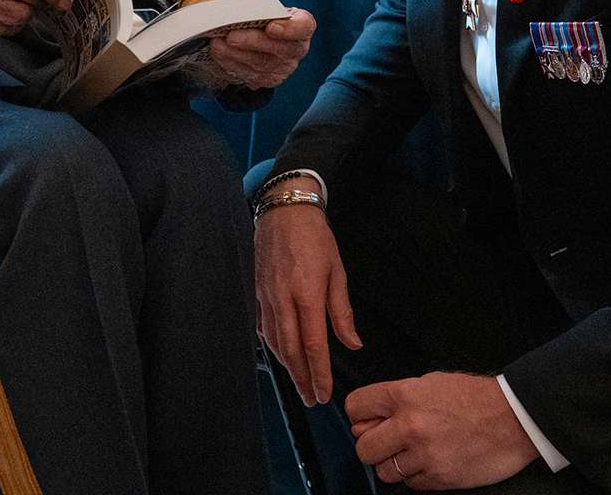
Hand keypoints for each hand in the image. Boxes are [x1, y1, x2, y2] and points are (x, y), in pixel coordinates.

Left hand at [210, 7, 315, 88]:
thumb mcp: (264, 7)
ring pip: (261, 65)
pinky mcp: (269, 80)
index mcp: (302, 25)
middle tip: (231, 37)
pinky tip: (219, 54)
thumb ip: (256, 8)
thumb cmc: (264, 16)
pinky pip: (250, 75)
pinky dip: (232, 64)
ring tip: (217, 44)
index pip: (303, 27)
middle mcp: (297, 49)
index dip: (289, 29)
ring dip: (236, 55)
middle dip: (252, 42)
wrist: (262, 35)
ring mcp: (285, 67)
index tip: (270, 27)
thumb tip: (237, 11)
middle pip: (280, 49)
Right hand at [254, 188, 360, 404]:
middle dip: (302, 379)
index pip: (314, 345)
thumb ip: (342, 312)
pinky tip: (282, 356)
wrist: (284, 211)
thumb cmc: (315, 238)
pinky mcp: (258, 293)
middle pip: (291, 351)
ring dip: (287, 367)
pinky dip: (273, 347)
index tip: (324, 393)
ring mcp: (267, 297)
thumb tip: (352, 343)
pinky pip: (265, 327)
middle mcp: (283, 300)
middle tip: (312, 399)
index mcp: (307, 294)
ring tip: (300, 383)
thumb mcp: (338, 271)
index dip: (319, 373)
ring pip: (275, 342)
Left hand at [347, 372, 539, 488]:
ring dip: (394, 464)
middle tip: (388, 441)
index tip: (366, 420)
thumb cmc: (476, 399)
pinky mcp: (438, 478)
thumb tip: (375, 413)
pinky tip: (432, 461)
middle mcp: (410, 425)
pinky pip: (410, 484)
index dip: (359, 415)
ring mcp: (424, 455)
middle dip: (373, 445)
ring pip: (384, 471)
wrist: (514, 420)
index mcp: (405, 395)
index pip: (355, 407)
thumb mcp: (431, 382)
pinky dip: (417, 476)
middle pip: (362, 446)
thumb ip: (399, 397)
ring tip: (413, 453)